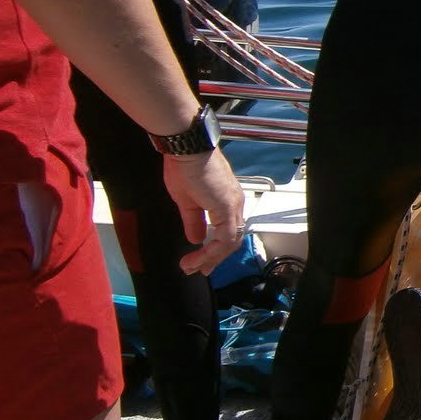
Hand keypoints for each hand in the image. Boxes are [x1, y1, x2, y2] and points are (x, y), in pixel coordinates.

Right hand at [162, 148, 244, 273]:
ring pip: (229, 242)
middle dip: (214, 259)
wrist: (186, 148)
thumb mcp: (186, 201)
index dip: (215, 250)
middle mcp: (235, 204)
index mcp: (227, 201)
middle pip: (232, 240)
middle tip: (198, 270)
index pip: (228, 232)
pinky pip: (224, 237)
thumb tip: (195, 239)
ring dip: (210, 258)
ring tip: (192, 267)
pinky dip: (211, 251)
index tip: (200, 262)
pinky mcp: (226, 206)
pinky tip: (198, 258)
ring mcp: (233, 205)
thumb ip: (193, 221)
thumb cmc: (185, 166)